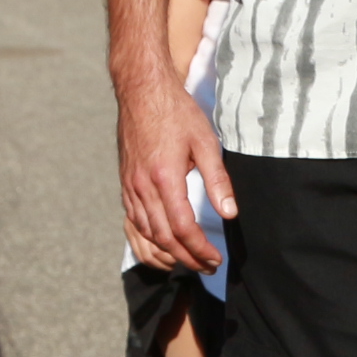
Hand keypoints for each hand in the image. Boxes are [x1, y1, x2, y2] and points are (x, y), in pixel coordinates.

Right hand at [117, 72, 233, 274]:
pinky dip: (151, 237)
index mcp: (165, 178)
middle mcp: (143, 186)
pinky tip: (166, 241)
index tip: (215, 259)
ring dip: (170, 251)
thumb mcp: (205, 142)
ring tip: (190, 259)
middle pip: (164, 237)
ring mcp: (131, 186)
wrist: (142, 90)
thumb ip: (218, 180)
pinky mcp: (125, 182)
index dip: (199, 249)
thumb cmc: (177, 112)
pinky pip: (135, 220)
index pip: (182, 228)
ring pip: (147, 232)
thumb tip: (230, 213)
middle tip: (207, 266)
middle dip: (187, 258)